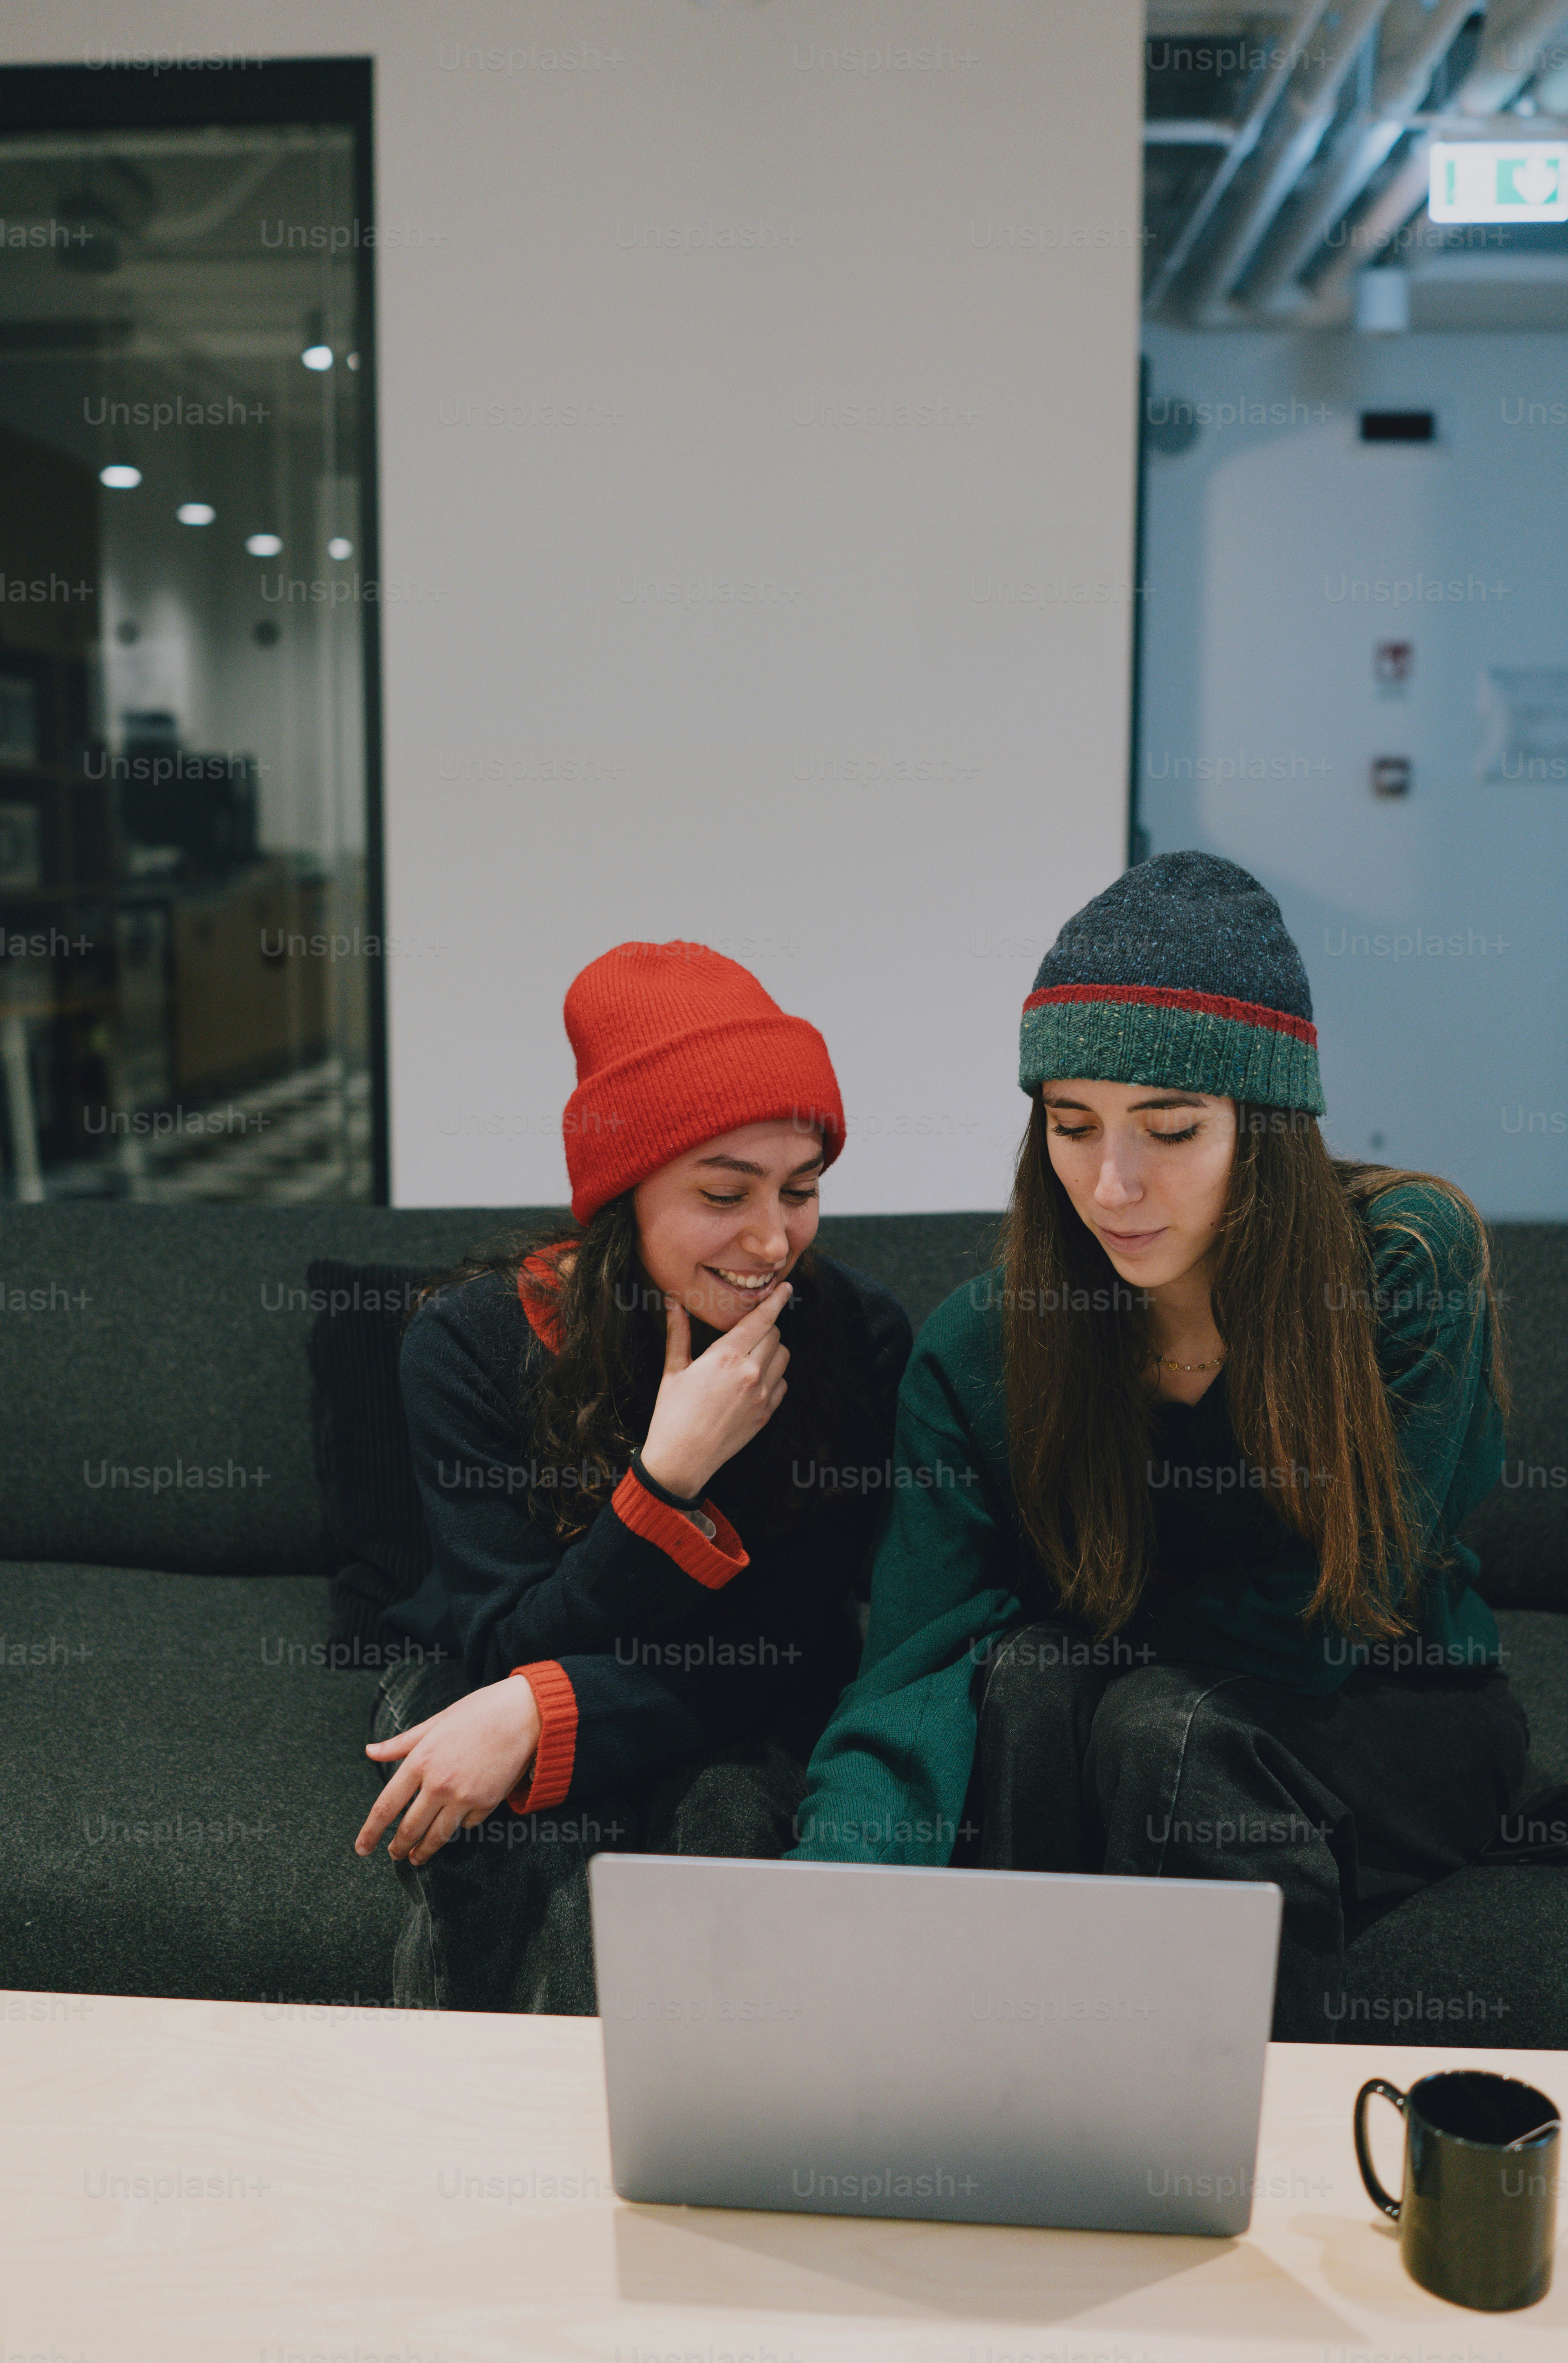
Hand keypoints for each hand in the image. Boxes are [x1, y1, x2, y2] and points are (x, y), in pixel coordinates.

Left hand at [356, 1677, 542, 1865]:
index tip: (362, 1848)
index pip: (386, 1806)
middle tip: (393, 1854)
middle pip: (410, 1828)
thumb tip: (369, 1751)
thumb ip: (400, 1743)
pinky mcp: (487, 1803)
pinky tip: (456, 1824)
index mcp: (420, 1761)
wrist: (523, 1714)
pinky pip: (467, 1825)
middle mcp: (439, 1783)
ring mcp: (464, 1796)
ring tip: (416, 1858)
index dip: (370, 1832)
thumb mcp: (434, 1722)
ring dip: (423, 1851)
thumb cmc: (478, 1712)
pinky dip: (460, 1826)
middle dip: (398, 1846)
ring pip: (437, 1836)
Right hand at [639, 1281, 791, 1500]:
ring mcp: (762, 1396)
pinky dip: (773, 1375)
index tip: (786, 1288)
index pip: (762, 1319)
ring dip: (771, 1350)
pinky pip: (782, 1383)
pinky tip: (752, 1380)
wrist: (681, 1460)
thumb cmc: (671, 1413)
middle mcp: (751, 1373)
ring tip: (749, 1355)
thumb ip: (678, 1332)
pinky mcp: (767, 1414)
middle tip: (747, 1331)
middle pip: (775, 1335)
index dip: (776, 1300)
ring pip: (783, 1357)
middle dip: (764, 1327)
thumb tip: (673, 1302)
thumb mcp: (673, 1369)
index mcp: (726, 1357)